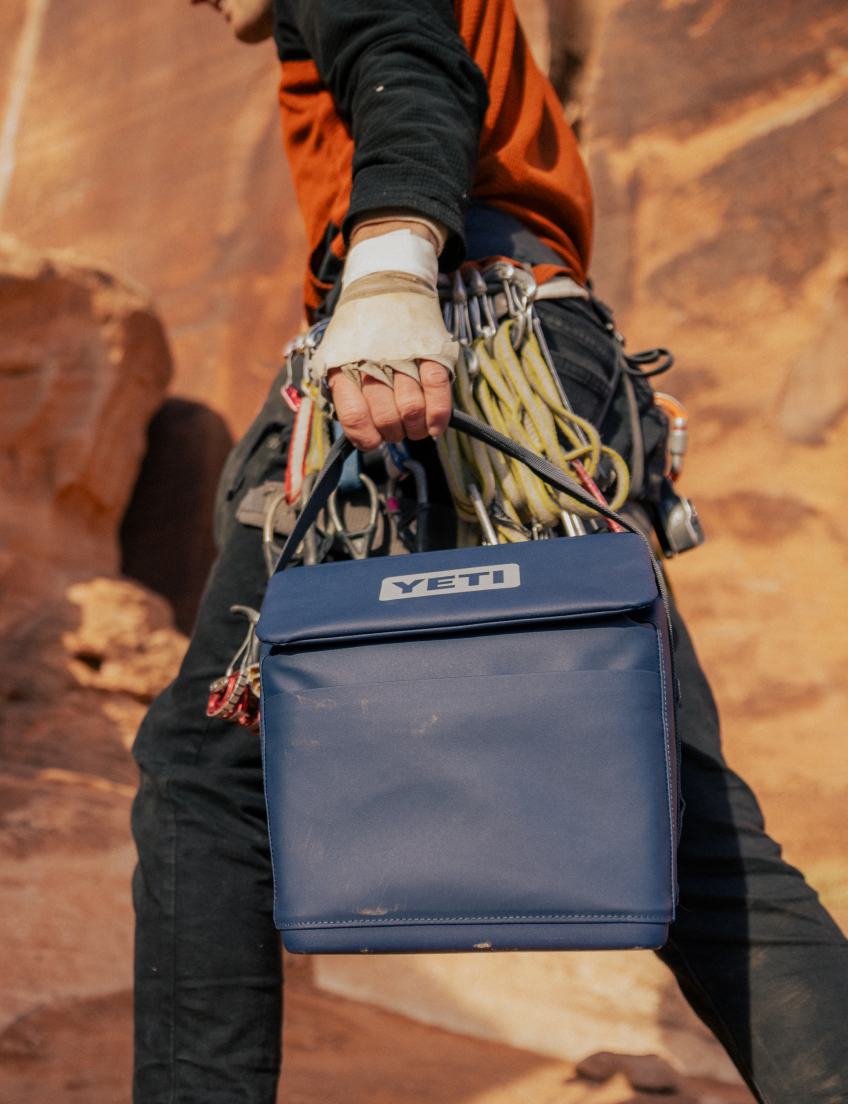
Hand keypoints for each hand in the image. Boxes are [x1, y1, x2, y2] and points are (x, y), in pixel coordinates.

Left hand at [310, 219, 457, 449]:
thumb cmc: (361, 328)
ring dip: (416, 428)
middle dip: (395, 433)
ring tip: (416, 427)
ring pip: (413, 410)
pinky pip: (438, 391)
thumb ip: (346, 391)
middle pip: (387, 418)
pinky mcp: (431, 351)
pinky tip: (434, 426)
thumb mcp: (338, 354)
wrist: (386, 281)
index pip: (355, 417)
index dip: (367, 437)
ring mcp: (404, 356)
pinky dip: (438, 416)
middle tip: (398, 429)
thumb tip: (363, 433)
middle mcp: (372, 362)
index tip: (375, 440)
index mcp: (344, 366)